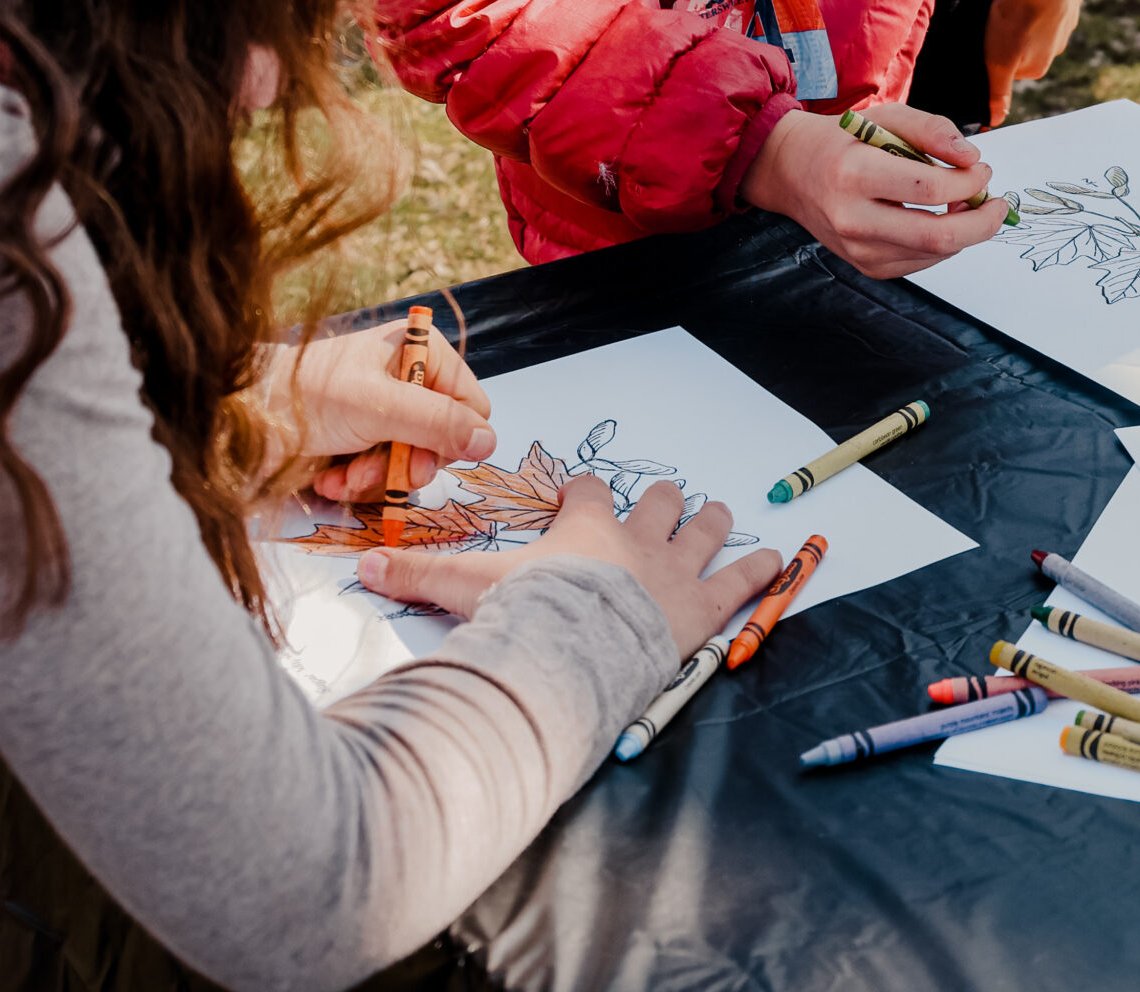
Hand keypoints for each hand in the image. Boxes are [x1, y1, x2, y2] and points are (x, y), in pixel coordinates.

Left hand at [256, 317, 495, 503]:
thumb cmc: (305, 397)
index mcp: (421, 351)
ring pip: (412, 465)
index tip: (418, 457)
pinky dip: (356, 482)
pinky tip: (329, 476)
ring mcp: (384, 413)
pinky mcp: (361, 441)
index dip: (451, 438)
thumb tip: (490, 441)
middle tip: (376, 469)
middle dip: (406, 463)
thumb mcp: (378, 406)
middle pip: (443, 441)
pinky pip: (383, 475)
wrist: (239, 420)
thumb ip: (437, 423)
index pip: (471, 405)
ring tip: (343, 473)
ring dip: (377, 478)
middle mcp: (408, 380)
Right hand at [355, 472, 782, 661]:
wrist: (578, 648)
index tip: (585, 499)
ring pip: (706, 526)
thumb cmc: (526, 616)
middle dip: (666, 503)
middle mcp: (637, 537)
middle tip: (669, 506)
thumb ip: (419, 578)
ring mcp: (675, 569)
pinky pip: (744, 579)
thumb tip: (361, 566)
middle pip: (662, 500)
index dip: (589, 495)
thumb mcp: (467, 592)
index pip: (592, 491)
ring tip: (719, 516)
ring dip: (713, 522)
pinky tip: (778, 561)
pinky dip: (761, 570)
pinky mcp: (705, 606)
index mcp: (586, 527)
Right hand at [739, 100, 1006, 277]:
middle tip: (997, 203)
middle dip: (981, 222)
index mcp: (853, 173)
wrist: (792, 171)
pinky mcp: (866, 266)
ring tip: (967, 203)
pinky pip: (921, 263)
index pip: (928, 187)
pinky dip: (944, 244)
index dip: (968, 180)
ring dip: (965, 232)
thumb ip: (931, 129)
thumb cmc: (843, 139)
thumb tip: (971, 157)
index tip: (982, 167)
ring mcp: (857, 250)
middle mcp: (852, 218)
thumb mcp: (885, 116)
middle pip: (937, 236)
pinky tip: (942, 218)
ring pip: (933, 254)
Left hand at [984, 0, 1085, 127]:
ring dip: (1026, 12)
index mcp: (1039, 67)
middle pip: (1025, 45)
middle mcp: (1057, 48)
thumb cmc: (1016, 17)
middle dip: (1011, 33)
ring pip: (1038, 21)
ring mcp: (1067, 21)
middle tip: (995, 16)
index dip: (994, 52)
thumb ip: (998, 93)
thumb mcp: (998, 61)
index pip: (1009, 67)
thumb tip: (995, 121)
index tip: (985, 38)